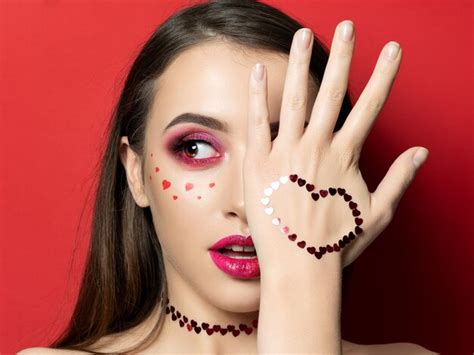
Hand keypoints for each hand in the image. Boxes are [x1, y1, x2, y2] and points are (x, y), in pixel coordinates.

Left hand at [243, 20, 428, 269]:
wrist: (299, 266)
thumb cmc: (337, 243)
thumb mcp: (376, 213)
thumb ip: (399, 179)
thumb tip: (422, 153)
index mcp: (345, 157)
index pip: (369, 106)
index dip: (383, 75)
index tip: (392, 49)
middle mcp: (317, 147)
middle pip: (332, 92)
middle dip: (343, 55)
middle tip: (349, 26)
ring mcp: (285, 152)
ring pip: (295, 98)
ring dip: (301, 63)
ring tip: (304, 33)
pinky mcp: (258, 162)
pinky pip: (257, 121)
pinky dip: (257, 94)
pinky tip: (257, 69)